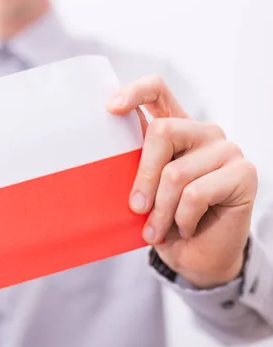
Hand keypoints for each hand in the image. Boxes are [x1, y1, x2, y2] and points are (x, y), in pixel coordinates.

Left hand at [107, 75, 257, 288]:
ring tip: (156, 230)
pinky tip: (185, 228)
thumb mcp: (141, 190)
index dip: (134, 92)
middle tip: (136, 208)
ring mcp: (226, 150)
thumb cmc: (163, 220)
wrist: (196, 256)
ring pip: (177, 172)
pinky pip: (197, 193)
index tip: (110, 109)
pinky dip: (182, 218)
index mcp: (175, 128)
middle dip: (143, 176)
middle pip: (163, 131)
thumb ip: (132, 167)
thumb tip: (102, 157)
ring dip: (161, 210)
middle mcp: (202, 132)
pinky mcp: (244, 173)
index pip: (158, 90)